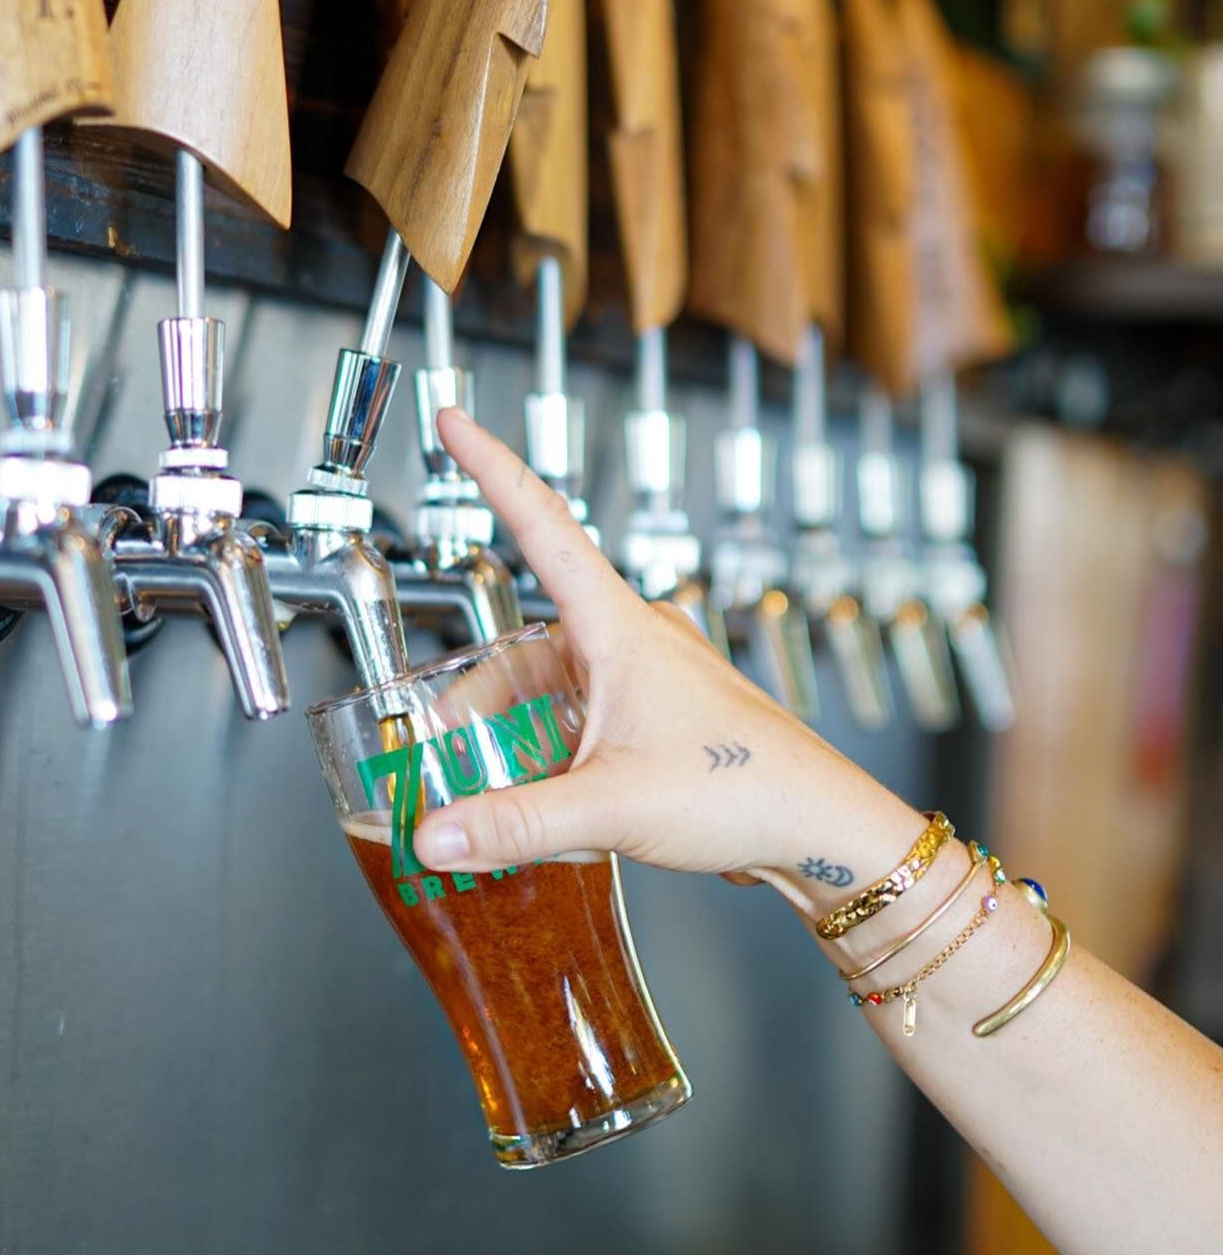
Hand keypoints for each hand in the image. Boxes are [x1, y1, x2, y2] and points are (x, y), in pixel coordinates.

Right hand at [414, 409, 921, 915]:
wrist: (819, 828)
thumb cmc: (746, 788)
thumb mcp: (612, 806)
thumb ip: (514, 823)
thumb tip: (436, 835)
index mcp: (619, 625)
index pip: (541, 522)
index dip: (490, 467)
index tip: (454, 419)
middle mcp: (633, 637)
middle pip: (525, 645)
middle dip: (481, 698)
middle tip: (446, 747)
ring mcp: (648, 675)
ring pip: (552, 690)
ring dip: (520, 739)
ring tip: (506, 800)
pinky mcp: (659, 715)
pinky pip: (583, 720)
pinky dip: (555, 757)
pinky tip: (557, 808)